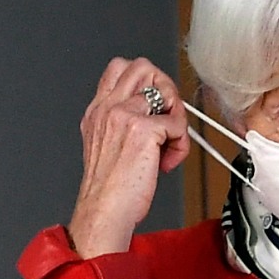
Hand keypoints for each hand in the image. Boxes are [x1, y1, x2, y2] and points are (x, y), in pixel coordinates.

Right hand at [68, 58, 188, 258]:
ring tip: (169, 141)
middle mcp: (108, 108)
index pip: (120, 68)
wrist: (104, 211)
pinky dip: (181, 145)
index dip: (148, 82)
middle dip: (166, 90)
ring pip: (164, 88)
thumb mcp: (108, 146)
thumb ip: (124, 124)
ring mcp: (123, 115)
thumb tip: (159, 117)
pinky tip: (167, 162)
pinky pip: (177, 123)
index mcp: (98, 111)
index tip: (157, 109)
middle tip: (168, 119)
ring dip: (176, 114)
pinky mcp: (143, 129)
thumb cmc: (111, 188)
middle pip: (144, 67)